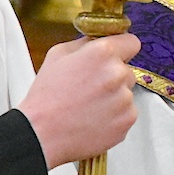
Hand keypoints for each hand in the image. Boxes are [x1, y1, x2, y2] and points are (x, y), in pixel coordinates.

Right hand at [20, 34, 140, 168]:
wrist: (41, 133)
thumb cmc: (46, 97)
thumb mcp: (57, 55)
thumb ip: (84, 44)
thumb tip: (97, 41)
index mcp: (102, 53)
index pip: (132, 42)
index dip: (122, 49)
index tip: (117, 55)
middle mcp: (118, 74)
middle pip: (128, 71)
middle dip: (113, 77)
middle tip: (91, 88)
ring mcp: (125, 99)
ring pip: (127, 94)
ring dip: (114, 98)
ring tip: (88, 106)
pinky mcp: (127, 120)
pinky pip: (127, 113)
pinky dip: (115, 117)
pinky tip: (94, 119)